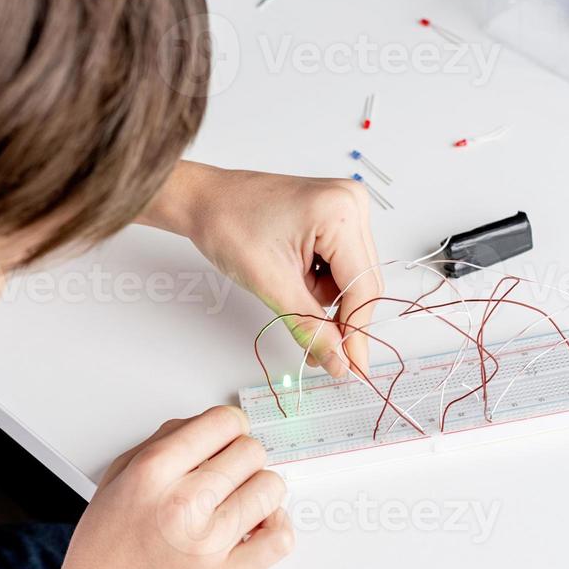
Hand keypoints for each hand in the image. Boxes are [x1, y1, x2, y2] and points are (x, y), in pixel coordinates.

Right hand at [45, 407, 291, 568]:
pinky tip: (257, 526)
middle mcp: (181, 503)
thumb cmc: (105, 550)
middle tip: (227, 476)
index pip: (222, 422)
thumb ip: (158, 443)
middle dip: (242, 459)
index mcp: (151, 473)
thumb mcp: (115, 480)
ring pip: (270, 488)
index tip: (227, 439)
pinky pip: (279, 538)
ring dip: (258, 491)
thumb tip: (203, 424)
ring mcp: (207, 542)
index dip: (230, 427)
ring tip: (237, 503)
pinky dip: (277, 526)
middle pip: (251, 451)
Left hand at [142, 163, 381, 377]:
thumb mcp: (270, 283)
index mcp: (340, 212)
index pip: (362, 287)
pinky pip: (340, 266)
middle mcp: (352, 205)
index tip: (354, 367)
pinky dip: (318, 283)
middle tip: (320, 352)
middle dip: (337, 316)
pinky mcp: (336, 218)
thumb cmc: (228, 224)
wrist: (206, 201)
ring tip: (285, 285)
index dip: (357, 332)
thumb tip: (339, 361)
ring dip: (322, 298)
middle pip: (362, 283)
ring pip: (350, 279)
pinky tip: (293, 276)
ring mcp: (346, 209)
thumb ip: (309, 326)